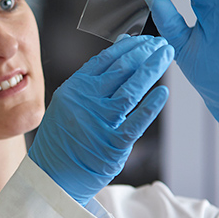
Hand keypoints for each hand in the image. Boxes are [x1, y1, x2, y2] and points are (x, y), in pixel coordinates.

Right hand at [28, 35, 171, 205]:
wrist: (52, 177)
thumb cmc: (63, 138)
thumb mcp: (69, 102)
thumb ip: (94, 77)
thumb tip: (122, 46)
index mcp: (74, 89)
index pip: (106, 59)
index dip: (129, 47)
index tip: (146, 40)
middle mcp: (85, 102)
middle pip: (121, 70)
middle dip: (145, 53)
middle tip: (162, 44)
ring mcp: (99, 123)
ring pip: (131, 90)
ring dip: (152, 70)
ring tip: (166, 57)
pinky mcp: (112, 145)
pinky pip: (136, 122)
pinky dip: (151, 106)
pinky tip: (163, 92)